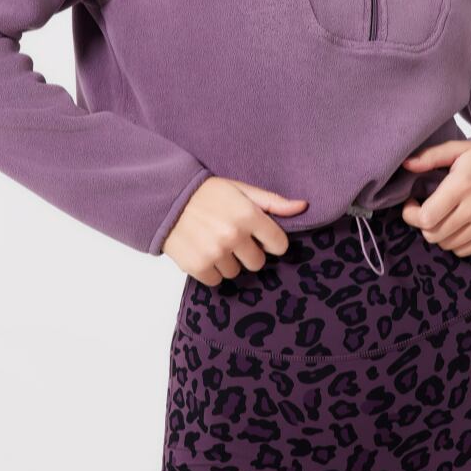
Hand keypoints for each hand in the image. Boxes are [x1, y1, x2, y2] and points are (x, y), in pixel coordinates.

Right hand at [161, 176, 308, 284]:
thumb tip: (303, 206)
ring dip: (227, 261)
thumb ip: (273, 201)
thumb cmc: (207, 193)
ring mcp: (216, 253)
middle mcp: (234, 235)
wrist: (167, 199)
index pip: (279, 244)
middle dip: (247, 252)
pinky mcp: (198, 266)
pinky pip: (216, 281)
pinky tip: (203, 252)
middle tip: (232, 238)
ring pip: (236, 272)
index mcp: (248, 215)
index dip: (271, 241)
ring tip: (214, 242)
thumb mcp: (241, 189)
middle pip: (257, 262)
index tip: (260, 237)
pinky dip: (211, 270)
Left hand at [399, 139, 470, 255]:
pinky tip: (456, 226)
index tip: (412, 204)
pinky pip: (465, 251)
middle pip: (434, 234)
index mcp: (463, 184)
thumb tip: (406, 165)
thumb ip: (430, 156)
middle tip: (426, 211)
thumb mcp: (457, 149)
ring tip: (442, 217)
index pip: (427, 216)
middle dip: (423, 224)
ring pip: (448, 244)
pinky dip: (454, 242)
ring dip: (438, 233)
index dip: (411, 214)